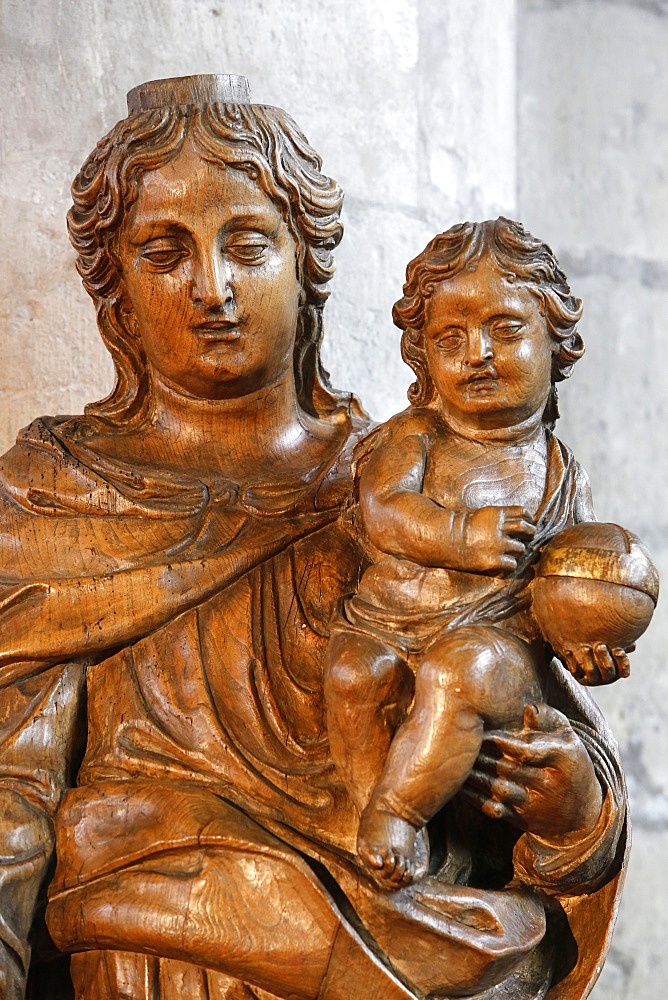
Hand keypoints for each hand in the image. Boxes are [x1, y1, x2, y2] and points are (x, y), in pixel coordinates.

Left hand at [460, 703, 602, 842]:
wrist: (582, 813)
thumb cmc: (568, 763)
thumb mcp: (568, 737)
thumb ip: (548, 718)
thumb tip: (527, 709)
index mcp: (562, 759)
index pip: (526, 751)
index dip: (501, 742)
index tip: (483, 733)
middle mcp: (549, 784)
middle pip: (508, 769)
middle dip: (482, 756)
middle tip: (464, 744)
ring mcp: (535, 805)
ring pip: (499, 790)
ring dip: (476, 776)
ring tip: (460, 761)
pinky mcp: (522, 820)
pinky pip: (494, 809)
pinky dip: (474, 798)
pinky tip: (461, 784)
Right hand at [461, 506, 535, 575]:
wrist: (446, 540)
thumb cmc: (462, 527)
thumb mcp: (483, 515)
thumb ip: (501, 517)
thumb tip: (520, 521)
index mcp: (497, 514)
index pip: (522, 513)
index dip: (528, 518)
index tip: (528, 523)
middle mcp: (501, 528)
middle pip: (526, 529)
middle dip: (529, 534)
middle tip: (527, 538)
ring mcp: (498, 545)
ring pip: (521, 548)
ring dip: (517, 551)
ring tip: (509, 552)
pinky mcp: (495, 561)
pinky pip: (512, 564)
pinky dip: (509, 565)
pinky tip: (502, 563)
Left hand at [559, 643, 631, 684]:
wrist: (580, 645)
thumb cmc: (601, 642)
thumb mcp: (611, 641)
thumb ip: (620, 642)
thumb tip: (632, 645)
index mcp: (617, 669)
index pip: (623, 669)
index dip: (622, 662)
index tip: (618, 651)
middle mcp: (606, 677)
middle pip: (608, 670)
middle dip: (604, 658)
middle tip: (600, 646)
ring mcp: (592, 678)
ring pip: (592, 672)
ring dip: (589, 659)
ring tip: (585, 647)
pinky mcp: (578, 676)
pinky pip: (575, 671)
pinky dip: (571, 660)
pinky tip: (569, 651)